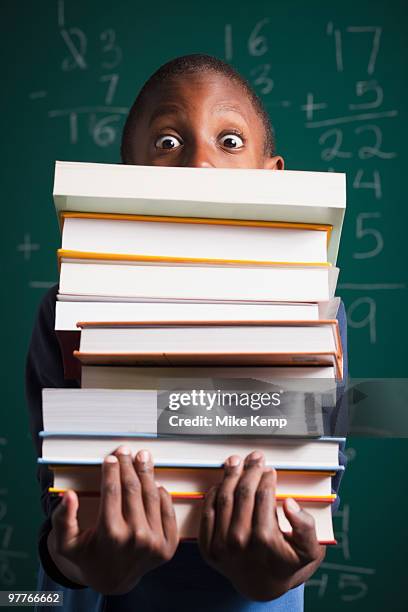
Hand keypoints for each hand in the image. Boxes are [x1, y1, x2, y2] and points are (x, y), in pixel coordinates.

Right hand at [48, 446, 178, 593]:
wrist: (113, 580)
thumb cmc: (88, 556)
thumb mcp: (66, 543)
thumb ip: (63, 519)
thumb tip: (69, 496)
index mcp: (110, 534)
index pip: (112, 491)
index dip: (111, 470)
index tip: (111, 458)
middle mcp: (135, 538)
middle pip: (133, 489)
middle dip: (128, 466)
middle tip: (126, 451)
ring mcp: (154, 542)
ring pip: (151, 496)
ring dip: (147, 473)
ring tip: (143, 458)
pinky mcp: (168, 545)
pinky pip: (167, 510)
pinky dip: (161, 493)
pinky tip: (154, 481)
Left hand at [198, 451, 324, 601]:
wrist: (263, 585)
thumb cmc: (286, 562)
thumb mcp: (308, 550)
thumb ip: (305, 527)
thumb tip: (290, 503)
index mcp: (265, 540)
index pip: (263, 495)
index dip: (266, 477)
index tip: (270, 469)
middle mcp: (240, 542)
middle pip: (243, 493)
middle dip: (250, 470)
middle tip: (255, 458)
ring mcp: (221, 545)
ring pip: (224, 498)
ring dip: (230, 475)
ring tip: (236, 461)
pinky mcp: (207, 547)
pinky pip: (208, 511)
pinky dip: (214, 492)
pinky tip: (222, 481)